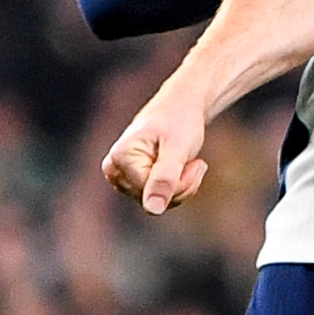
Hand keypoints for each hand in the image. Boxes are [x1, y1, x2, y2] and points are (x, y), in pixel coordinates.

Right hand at [102, 81, 211, 214]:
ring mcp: (122, 176)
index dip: (179, 184)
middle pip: (151, 200)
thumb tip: (152, 209)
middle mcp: (114, 169)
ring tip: (189, 163)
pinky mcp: (133, 180)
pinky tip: (182, 167)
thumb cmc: (180, 121)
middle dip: (180, 186)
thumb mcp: (177, 149)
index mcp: (119, 158)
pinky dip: (177, 187)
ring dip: (181, 187)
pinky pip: (158, 198)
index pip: (150, 193)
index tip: (198, 164)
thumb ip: (165, 179)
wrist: (183, 105)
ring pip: (156, 202)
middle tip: (195, 163)